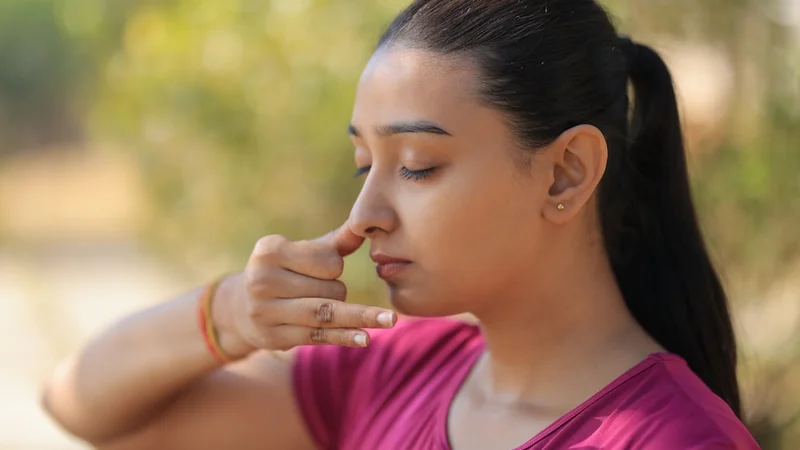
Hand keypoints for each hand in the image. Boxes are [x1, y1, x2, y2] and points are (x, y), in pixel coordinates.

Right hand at [217, 223, 395, 355]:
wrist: (241, 308)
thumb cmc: (283, 272)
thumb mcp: (301, 252)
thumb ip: (335, 242)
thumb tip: (369, 226)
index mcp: (269, 251)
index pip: (326, 260)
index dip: (334, 266)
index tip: (322, 268)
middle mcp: (262, 280)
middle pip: (329, 288)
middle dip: (339, 290)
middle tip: (323, 290)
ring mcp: (265, 311)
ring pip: (326, 313)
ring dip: (358, 316)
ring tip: (390, 320)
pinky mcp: (274, 336)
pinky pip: (317, 336)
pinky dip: (344, 337)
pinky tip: (365, 338)